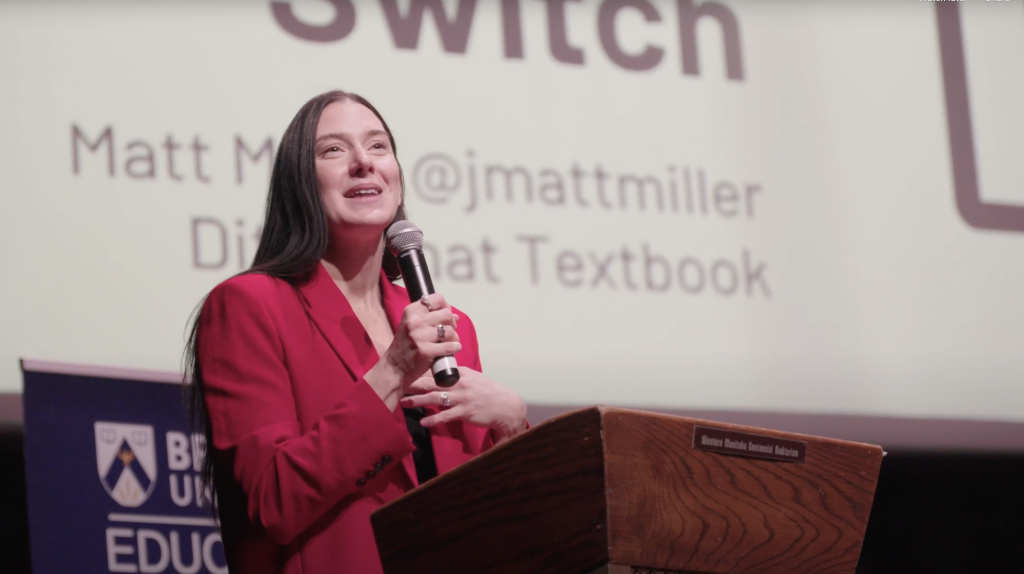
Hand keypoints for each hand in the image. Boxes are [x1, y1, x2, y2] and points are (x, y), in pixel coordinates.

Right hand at [364, 293, 460, 410]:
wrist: (394, 368)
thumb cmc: (405, 346)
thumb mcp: (413, 326)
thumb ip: (432, 318)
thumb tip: (456, 316)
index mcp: (411, 311)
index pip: (437, 298)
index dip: (446, 306)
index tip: (445, 316)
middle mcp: (415, 321)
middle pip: (447, 314)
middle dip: (452, 323)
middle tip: (447, 331)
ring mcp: (420, 336)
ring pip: (450, 331)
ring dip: (454, 337)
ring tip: (448, 342)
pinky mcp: (426, 351)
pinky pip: (451, 346)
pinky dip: (455, 348)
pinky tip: (452, 349)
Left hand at [400, 367, 527, 443]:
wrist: (505, 406)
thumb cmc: (487, 392)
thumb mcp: (472, 378)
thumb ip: (457, 375)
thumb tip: (439, 373)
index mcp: (460, 373)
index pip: (436, 370)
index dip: (420, 371)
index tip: (405, 371)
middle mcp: (460, 383)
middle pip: (431, 382)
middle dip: (413, 383)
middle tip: (397, 384)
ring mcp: (462, 398)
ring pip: (435, 398)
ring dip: (418, 401)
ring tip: (403, 403)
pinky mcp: (466, 412)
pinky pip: (446, 416)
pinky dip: (434, 419)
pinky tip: (423, 422)